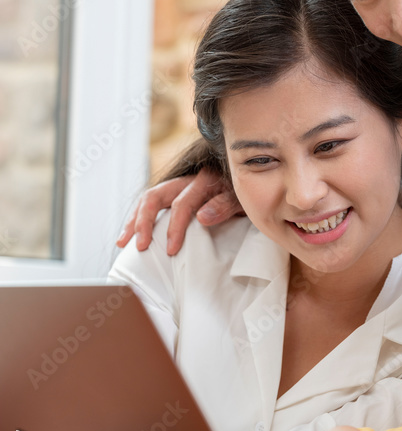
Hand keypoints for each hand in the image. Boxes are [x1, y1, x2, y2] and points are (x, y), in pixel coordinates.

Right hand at [117, 167, 242, 254]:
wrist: (249, 184)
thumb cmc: (246, 196)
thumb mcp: (242, 200)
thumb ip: (224, 206)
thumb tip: (202, 217)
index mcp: (205, 181)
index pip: (182, 204)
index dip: (175, 227)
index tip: (170, 249)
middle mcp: (187, 180)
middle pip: (155, 196)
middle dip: (144, 222)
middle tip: (140, 245)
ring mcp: (178, 186)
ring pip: (148, 198)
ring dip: (134, 220)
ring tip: (123, 242)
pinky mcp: (174, 194)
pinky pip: (151, 204)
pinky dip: (137, 218)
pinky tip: (129, 235)